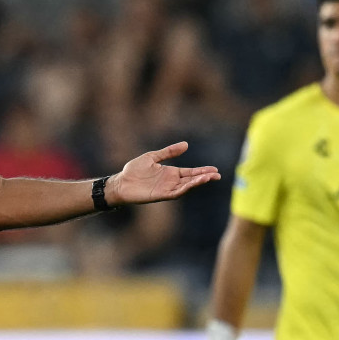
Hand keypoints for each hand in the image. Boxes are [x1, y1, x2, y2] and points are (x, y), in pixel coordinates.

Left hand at [106, 142, 221, 205]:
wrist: (121, 182)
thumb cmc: (134, 170)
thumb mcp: (152, 157)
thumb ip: (169, 152)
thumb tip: (186, 144)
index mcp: (170, 173)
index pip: (190, 172)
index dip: (202, 171)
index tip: (214, 169)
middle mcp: (171, 181)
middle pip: (192, 180)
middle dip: (204, 177)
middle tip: (217, 175)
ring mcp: (167, 189)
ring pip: (186, 186)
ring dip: (198, 182)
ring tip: (209, 177)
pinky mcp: (161, 195)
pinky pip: (177, 192)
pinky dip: (185, 188)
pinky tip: (193, 183)